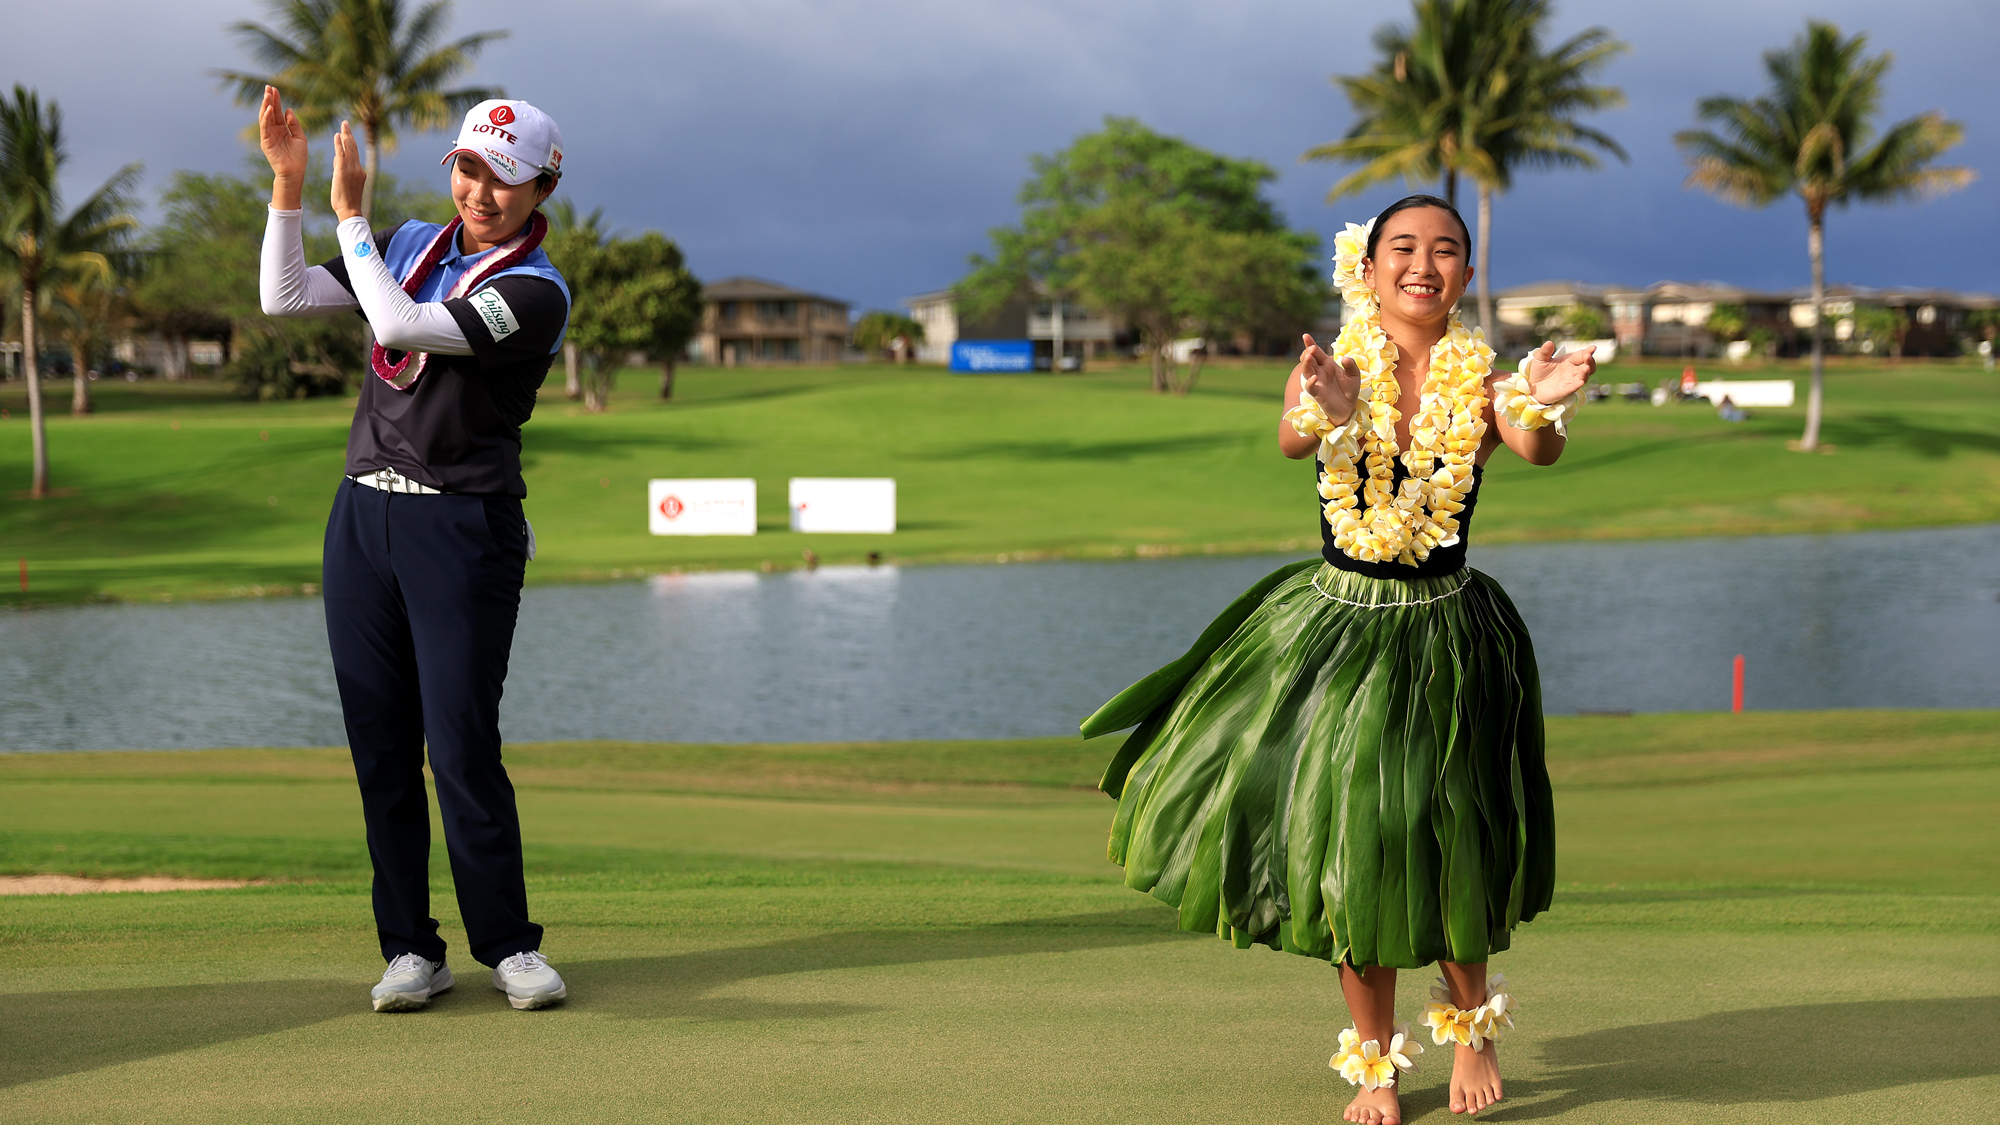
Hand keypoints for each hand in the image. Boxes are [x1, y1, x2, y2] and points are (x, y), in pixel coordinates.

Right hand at [258, 86, 307, 207]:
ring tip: (267, 95)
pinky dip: (266, 118)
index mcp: (282, 128)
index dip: (276, 100)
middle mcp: (274, 130)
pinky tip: (268, 109)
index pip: (277, 111)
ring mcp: (268, 136)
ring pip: (265, 117)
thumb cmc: (299, 157)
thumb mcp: (300, 137)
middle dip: (269, 99)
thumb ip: (294, 124)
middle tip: (268, 87)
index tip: (275, 88)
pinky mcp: (265, 142)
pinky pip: (265, 127)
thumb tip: (289, 110)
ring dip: (266, 105)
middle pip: (270, 112)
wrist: (295, 172)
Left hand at [331, 121, 367, 221]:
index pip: (354, 154)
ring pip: (349, 149)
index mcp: (360, 172)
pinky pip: (342, 154)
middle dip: (349, 134)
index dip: (350, 142)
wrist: (350, 211)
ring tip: (343, 125)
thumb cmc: (347, 201)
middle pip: (353, 148)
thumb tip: (337, 159)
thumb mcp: (345, 183)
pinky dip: (339, 144)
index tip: (346, 133)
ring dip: (345, 135)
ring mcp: (352, 169)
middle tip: (345, 123)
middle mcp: (358, 168)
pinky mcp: (344, 171)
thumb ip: (341, 169)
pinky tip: (337, 136)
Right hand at [1299, 333, 1361, 424]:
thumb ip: (1352, 366)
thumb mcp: (1354, 375)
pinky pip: (1311, 387)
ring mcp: (1318, 382)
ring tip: (1309, 356)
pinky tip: (1314, 377)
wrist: (1349, 409)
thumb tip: (1345, 358)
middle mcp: (1320, 372)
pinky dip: (1310, 382)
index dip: (1310, 344)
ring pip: (1307, 371)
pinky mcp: (1318, 394)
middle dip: (1308, 352)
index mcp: (1327, 364)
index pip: (1316, 352)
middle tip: (1311, 348)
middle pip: (1309, 360)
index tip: (1305, 336)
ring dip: (1306, 363)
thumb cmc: (1349, 390)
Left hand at [1524, 340, 1593, 403]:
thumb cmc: (1540, 371)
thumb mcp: (1540, 359)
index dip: (1588, 351)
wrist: (1533, 386)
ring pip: (1583, 377)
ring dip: (1585, 373)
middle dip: (1590, 361)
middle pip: (1588, 367)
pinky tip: (1580, 382)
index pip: (1582, 355)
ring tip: (1586, 368)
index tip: (1593, 348)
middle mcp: (1573, 371)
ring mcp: (1570, 381)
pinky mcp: (1564, 391)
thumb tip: (1549, 342)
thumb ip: (1545, 351)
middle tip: (1588, 356)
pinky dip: (1576, 386)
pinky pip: (1572, 388)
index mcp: (1570, 361)